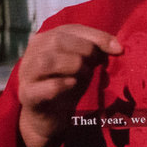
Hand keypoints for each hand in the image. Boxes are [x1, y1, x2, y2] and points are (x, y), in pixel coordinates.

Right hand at [18, 24, 122, 146]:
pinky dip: (60, 85)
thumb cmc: (68, 86)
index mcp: (46, 40)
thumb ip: (96, 52)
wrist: (49, 117)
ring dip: (73, 65)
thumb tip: (118, 46)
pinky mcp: (27, 95)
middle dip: (84, 49)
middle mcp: (32, 52)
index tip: (118, 48)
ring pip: (46, 61)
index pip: (71, 29)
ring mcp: (27, 74)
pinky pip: (42, 87)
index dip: (97, 36)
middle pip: (56, 40)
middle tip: (96, 63)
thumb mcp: (84, 66)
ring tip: (86, 74)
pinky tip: (72, 85)